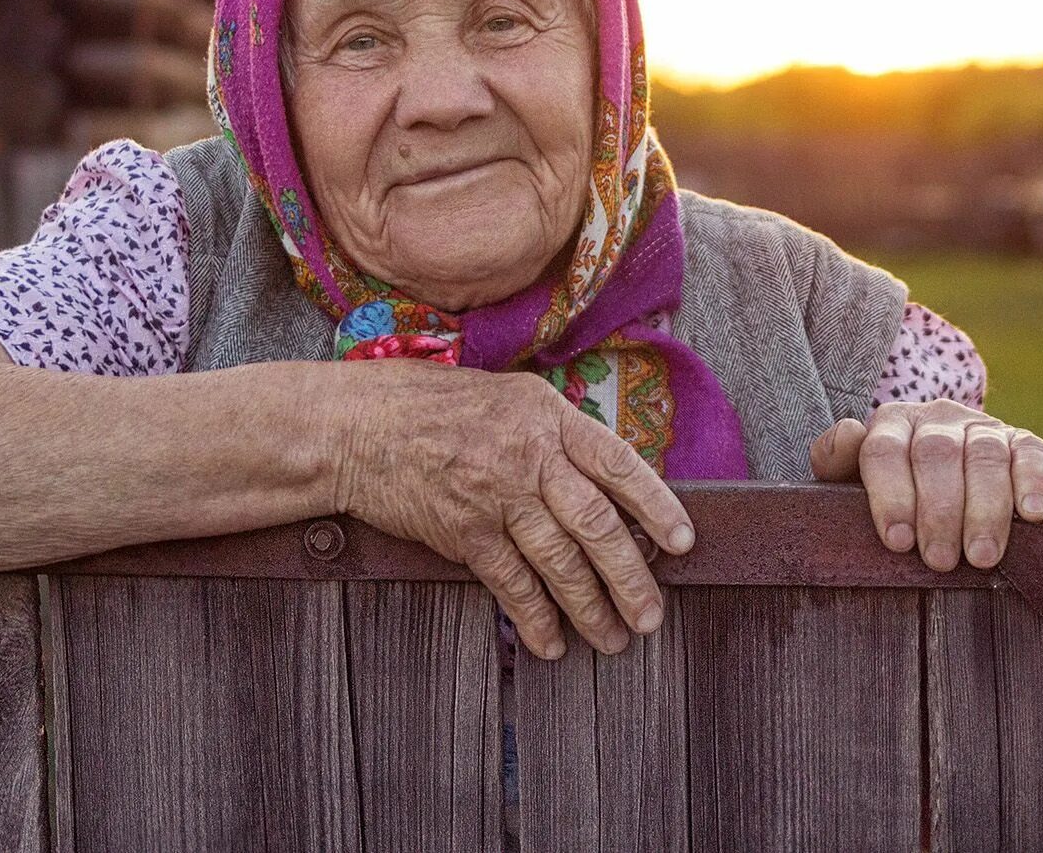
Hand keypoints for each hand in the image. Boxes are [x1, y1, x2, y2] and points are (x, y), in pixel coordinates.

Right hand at [330, 360, 693, 659]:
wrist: (358, 427)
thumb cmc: (433, 407)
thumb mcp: (507, 398)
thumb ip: (555, 435)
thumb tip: (606, 483)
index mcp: (547, 415)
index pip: (618, 463)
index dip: (656, 504)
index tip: (683, 541)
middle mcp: (528, 455)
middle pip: (597, 523)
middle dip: (631, 575)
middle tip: (652, 614)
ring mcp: (495, 494)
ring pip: (560, 560)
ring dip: (591, 606)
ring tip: (613, 638)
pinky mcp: (463, 531)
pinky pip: (510, 583)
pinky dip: (535, 618)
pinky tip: (551, 643)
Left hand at [807, 399, 1042, 570]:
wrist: (947, 474)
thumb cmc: (894, 490)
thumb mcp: (854, 479)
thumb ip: (836, 460)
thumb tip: (846, 435)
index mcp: (892, 424)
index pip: (884, 451)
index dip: (891, 496)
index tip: (898, 542)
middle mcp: (938, 419)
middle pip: (936, 454)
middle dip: (939, 511)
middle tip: (940, 561)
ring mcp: (983, 428)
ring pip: (984, 457)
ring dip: (985, 509)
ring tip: (981, 557)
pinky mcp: (1024, 442)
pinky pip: (1033, 454)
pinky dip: (1035, 481)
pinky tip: (1032, 514)